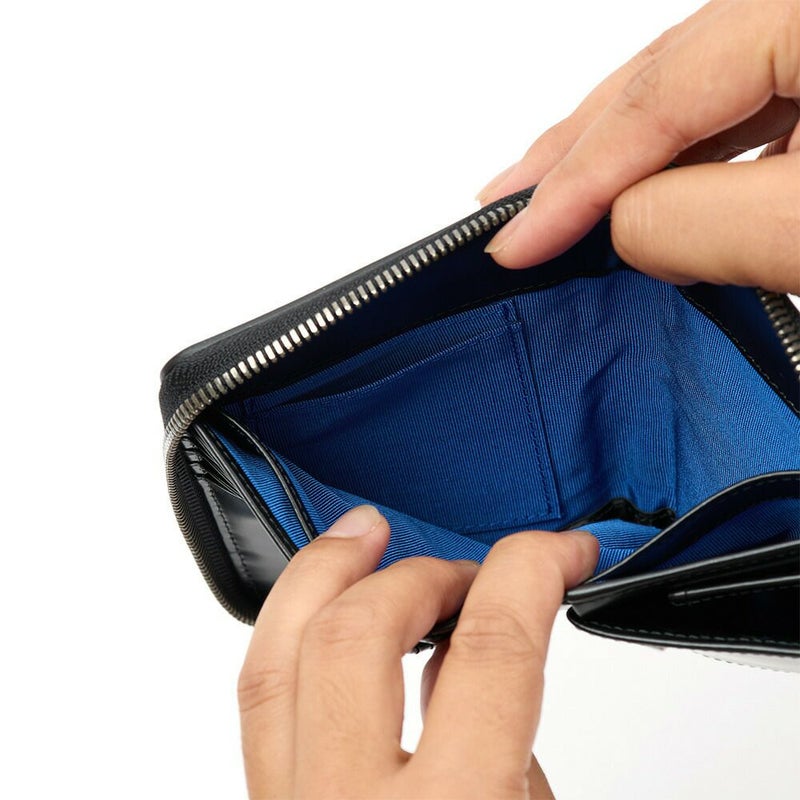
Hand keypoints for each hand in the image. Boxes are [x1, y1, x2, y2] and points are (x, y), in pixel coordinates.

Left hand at [238, 505, 597, 798]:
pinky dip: (286, 634)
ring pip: (275, 657)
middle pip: (362, 633)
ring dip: (322, 573)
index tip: (560, 550)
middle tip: (471, 576)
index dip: (531, 573)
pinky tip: (318, 608)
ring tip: (361, 530)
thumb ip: (509, 758)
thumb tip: (473, 670)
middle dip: (424, 575)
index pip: (490, 652)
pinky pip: (258, 702)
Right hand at [478, 0, 799, 293]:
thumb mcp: (797, 231)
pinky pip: (734, 109)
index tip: (512, 246)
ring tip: (551, 195)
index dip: (571, 182)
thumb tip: (620, 223)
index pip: (656, 97)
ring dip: (620, 155)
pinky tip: (641, 187)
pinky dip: (680, 158)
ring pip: (692, 92)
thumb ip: (689, 222)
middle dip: (574, 153)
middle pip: (661, 76)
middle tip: (502, 205)